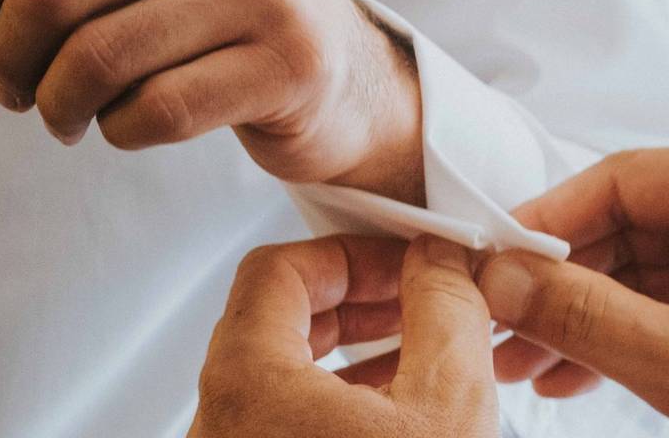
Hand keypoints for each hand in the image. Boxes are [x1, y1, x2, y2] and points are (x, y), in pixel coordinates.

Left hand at [189, 235, 497, 437]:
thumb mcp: (443, 409)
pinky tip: (397, 396)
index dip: (351, 254)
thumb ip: (444, 315)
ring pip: (288, 367)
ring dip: (355, 343)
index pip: (278, 269)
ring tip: (420, 340)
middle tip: (418, 293)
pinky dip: (343, 392)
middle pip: (282, 315)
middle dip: (361, 296)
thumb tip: (439, 262)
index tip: (404, 261)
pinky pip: (291, 412)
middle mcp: (224, 414)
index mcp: (245, 380)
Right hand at [478, 148, 668, 435]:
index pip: (623, 180)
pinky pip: (656, 310)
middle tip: (494, 319)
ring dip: (569, 322)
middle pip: (617, 231)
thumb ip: (587, 315)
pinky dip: (610, 341)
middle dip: (550, 287)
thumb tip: (503, 280)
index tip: (492, 258)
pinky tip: (565, 376)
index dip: (548, 220)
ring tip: (517, 363)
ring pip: (630, 277)